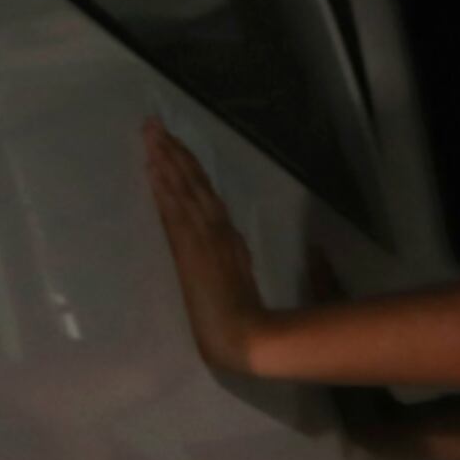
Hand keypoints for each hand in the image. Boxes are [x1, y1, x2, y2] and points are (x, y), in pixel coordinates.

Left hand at [143, 119, 266, 374]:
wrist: (245, 337)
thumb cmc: (259, 321)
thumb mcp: (259, 282)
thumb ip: (262, 261)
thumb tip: (310, 247)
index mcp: (229, 237)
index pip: (204, 193)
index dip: (189, 165)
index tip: (173, 142)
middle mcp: (215, 228)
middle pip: (192, 182)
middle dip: (172, 151)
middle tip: (151, 122)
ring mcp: (203, 236)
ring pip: (183, 187)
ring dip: (165, 158)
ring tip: (149, 133)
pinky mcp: (191, 247)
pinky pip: (176, 208)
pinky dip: (165, 185)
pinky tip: (152, 166)